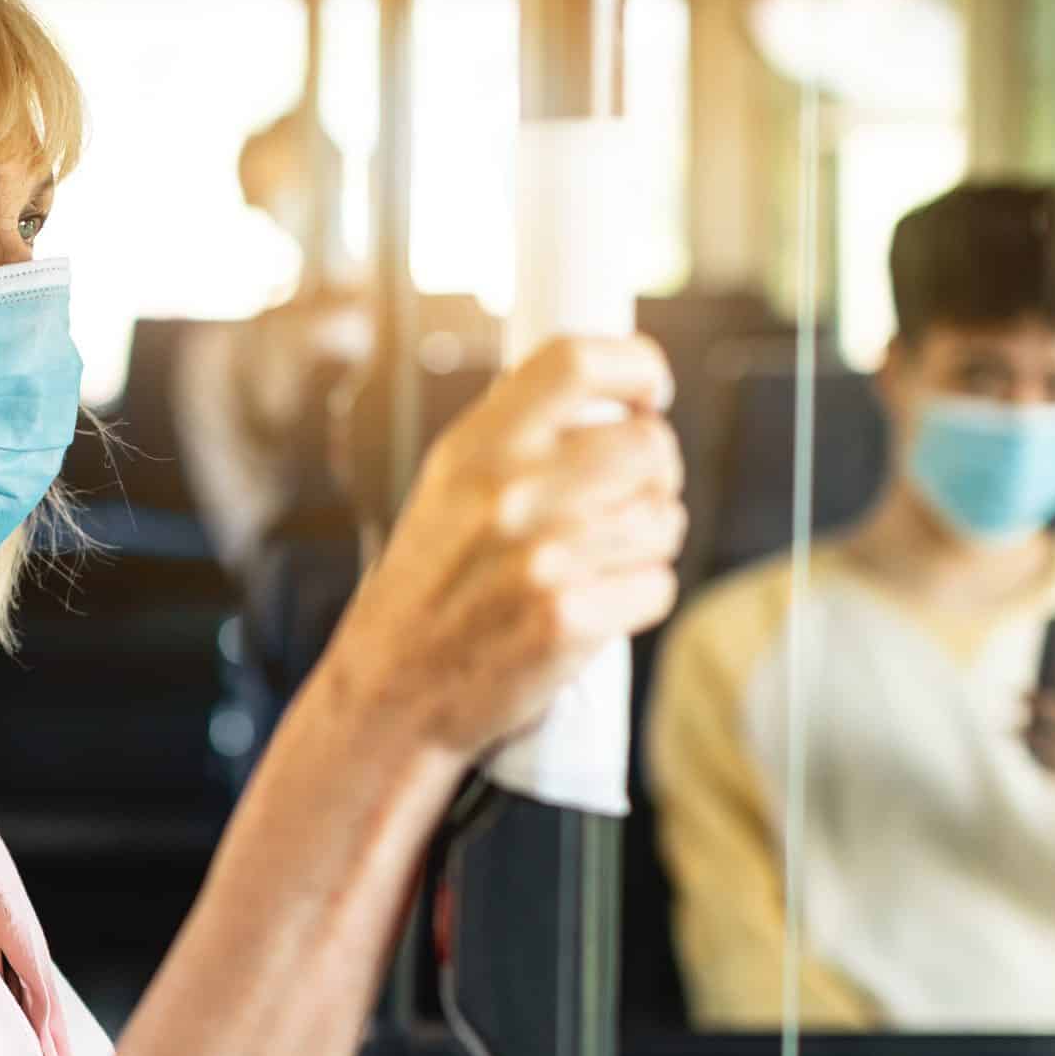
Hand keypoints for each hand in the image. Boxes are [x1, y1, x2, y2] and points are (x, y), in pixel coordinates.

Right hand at [323, 336, 685, 761]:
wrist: (391, 693)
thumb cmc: (425, 591)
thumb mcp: (446, 491)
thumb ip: (515, 440)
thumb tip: (611, 401)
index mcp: (475, 449)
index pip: (578, 362)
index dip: (635, 367)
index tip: (647, 393)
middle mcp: (509, 493)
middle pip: (648, 445)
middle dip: (655, 474)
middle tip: (628, 499)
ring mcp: (543, 558)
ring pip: (664, 519)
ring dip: (648, 543)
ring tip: (598, 563)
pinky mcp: (570, 619)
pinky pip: (656, 586)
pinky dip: (638, 598)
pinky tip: (594, 606)